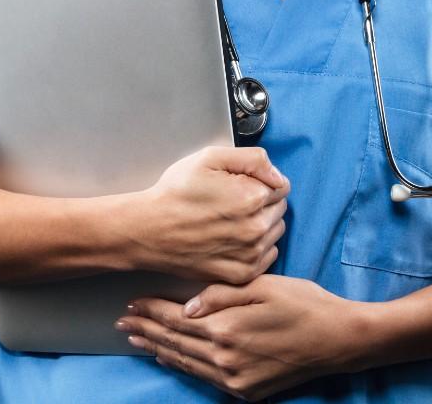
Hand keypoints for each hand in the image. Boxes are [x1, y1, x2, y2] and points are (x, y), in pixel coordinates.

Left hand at [116, 274, 363, 400]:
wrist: (338, 340)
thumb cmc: (304, 304)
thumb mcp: (263, 286)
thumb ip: (221, 295)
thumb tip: (186, 305)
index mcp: (226, 327)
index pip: (176, 317)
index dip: (151, 309)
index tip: (131, 303)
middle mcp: (224, 358)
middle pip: (174, 341)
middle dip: (146, 329)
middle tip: (122, 322)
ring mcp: (234, 378)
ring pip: (185, 362)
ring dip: (158, 349)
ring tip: (136, 339)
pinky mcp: (245, 390)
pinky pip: (204, 377)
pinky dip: (183, 365)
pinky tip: (170, 358)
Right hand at [124, 146, 289, 283]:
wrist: (149, 230)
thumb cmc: (176, 194)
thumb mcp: (209, 158)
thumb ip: (252, 159)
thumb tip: (277, 173)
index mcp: (252, 196)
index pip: (281, 185)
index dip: (260, 181)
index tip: (239, 185)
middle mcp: (256, 228)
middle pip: (279, 209)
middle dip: (262, 202)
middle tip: (231, 202)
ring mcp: (250, 254)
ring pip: (275, 232)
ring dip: (261, 225)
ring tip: (230, 221)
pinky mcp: (242, 273)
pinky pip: (267, 255)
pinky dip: (256, 247)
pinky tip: (232, 239)